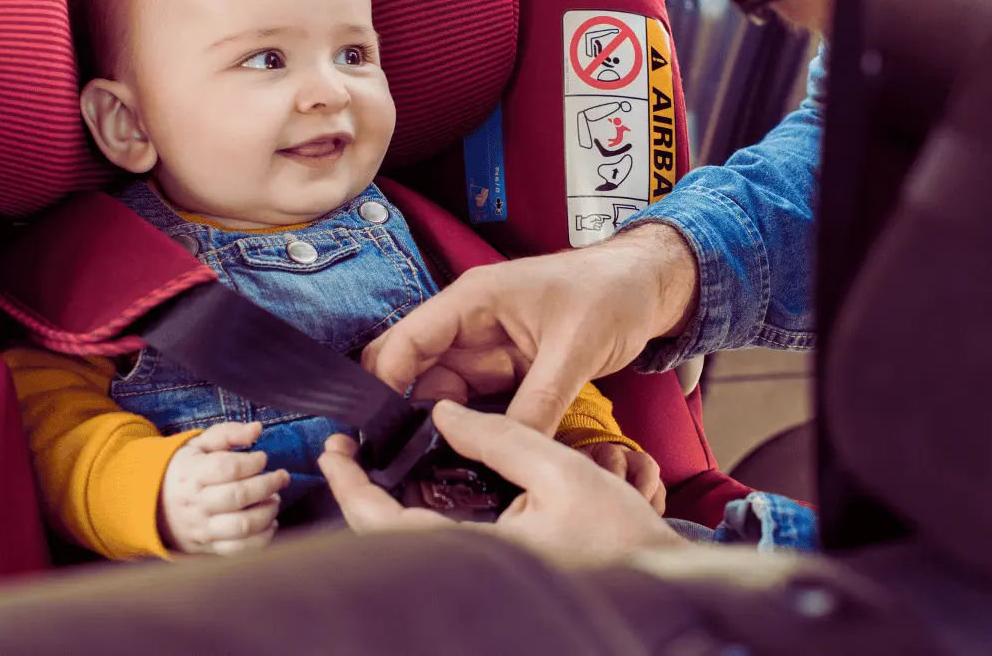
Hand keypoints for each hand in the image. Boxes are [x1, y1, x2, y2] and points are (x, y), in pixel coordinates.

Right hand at [159, 422, 289, 555]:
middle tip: (281, 477)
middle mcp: (196, 503)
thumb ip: (228, 434)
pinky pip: (239, 549)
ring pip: (242, 525)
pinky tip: (270, 522)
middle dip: (268, 485)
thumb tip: (257, 429)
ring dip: (268, 512)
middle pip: (239, 496)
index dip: (252, 462)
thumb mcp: (199, 446)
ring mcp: (203, 528)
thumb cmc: (186, 471)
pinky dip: (262, 538)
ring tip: (275, 499)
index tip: (262, 458)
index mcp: (192, 474)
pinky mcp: (209, 547)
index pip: (227, 468)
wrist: (154, 506)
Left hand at [319, 401, 688, 563]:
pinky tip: (419, 485)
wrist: (657, 577)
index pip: (387, 525)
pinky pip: (437, 546)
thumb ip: (500, 436)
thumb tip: (444, 413)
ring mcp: (482, 575)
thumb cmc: (620, 533)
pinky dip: (417, 515)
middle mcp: (473, 571)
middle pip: (388, 540)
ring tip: (374, 461)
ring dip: (384, 505)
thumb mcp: (561, 469)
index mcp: (481, 553)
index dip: (352, 487)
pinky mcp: (495, 573)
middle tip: (344, 452)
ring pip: (410, 543)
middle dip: (358, 494)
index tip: (334, 451)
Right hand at [362, 223, 699, 433]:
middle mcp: (469, 325)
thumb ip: (539, 403)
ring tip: (428, 472)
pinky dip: (467, 429)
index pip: (406, 342)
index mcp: (473, 301)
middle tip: (398, 465)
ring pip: (441, 395)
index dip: (385, 386)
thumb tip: (508, 451)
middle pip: (413, 372)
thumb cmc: (611, 294)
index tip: (377, 436)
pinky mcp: (506, 371)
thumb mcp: (575, 350)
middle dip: (402, 415)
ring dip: (435, 428)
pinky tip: (464, 460)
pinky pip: (474, 404)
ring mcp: (486, 349)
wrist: (648, 287)